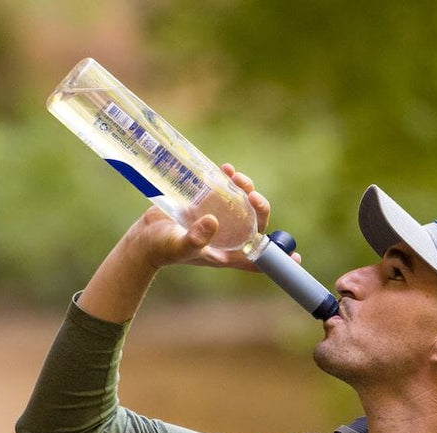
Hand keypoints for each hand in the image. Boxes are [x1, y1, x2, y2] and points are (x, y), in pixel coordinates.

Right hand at [110, 164, 302, 273]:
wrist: (141, 238)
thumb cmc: (160, 249)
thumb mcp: (178, 245)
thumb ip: (196, 238)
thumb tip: (213, 221)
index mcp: (225, 253)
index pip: (257, 259)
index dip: (277, 258)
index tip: (295, 255)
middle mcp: (226, 237)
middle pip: (255, 224)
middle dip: (260, 208)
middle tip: (253, 196)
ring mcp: (217, 220)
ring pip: (242, 205)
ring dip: (246, 189)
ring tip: (236, 177)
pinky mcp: (206, 205)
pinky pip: (224, 192)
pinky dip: (228, 180)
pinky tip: (226, 169)